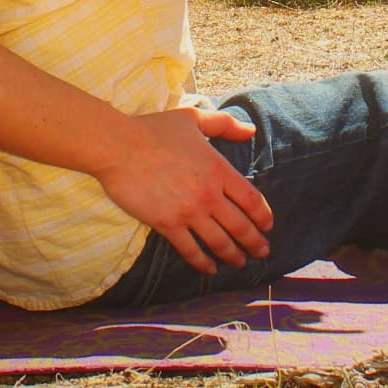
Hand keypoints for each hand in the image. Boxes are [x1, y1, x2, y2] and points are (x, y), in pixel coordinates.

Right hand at [96, 106, 272, 273]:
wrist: (119, 147)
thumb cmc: (155, 130)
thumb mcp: (194, 119)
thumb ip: (225, 124)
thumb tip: (250, 130)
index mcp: (219, 169)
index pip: (251, 199)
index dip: (263, 216)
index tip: (268, 226)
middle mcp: (209, 194)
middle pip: (240, 225)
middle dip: (255, 242)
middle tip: (263, 252)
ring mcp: (188, 212)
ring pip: (219, 242)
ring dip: (233, 255)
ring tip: (241, 263)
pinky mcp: (167, 224)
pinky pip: (190, 249)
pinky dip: (202, 262)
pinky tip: (210, 268)